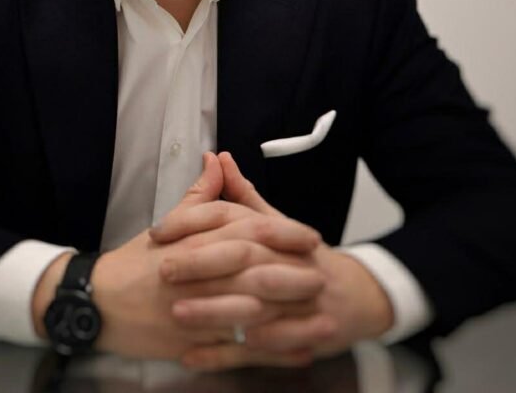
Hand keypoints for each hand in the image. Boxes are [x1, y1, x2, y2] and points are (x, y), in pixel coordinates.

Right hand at [38, 152, 322, 359]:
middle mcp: (198, 274)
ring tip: (320, 321)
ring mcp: (196, 311)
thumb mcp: (168, 224)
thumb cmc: (134, 263)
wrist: (95, 302)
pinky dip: (269, 352)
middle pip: (254, 273)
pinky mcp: (193, 342)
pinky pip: (237, 350)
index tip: (310, 237)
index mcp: (195, 242)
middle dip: (292, 276)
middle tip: (323, 276)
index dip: (282, 234)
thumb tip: (219, 162)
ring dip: (288, 318)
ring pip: (249, 314)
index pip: (246, 231)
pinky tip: (296, 354)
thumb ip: (200, 196)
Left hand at [157, 152, 395, 369]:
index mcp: (278, 235)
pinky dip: (224, 356)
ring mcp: (295, 306)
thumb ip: (244, 195)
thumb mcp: (277, 223)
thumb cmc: (306, 258)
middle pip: (244, 261)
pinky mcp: (297, 341)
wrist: (356, 298)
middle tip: (163, 270)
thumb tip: (217, 157)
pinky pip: (258, 353)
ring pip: (251, 309)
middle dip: (203, 266)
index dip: (196, 223)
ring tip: (175, 314)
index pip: (236, 220)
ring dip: (213, 313)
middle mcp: (288, 266)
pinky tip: (192, 357)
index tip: (159, 230)